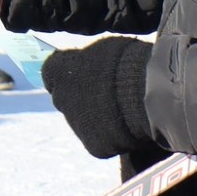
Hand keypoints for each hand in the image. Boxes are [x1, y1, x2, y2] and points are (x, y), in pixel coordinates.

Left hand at [39, 37, 156, 157]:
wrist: (145, 91)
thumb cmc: (125, 61)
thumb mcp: (101, 49)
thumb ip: (87, 61)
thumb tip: (88, 65)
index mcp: (56, 70)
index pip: (51, 73)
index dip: (67, 74)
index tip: (82, 73)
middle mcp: (60, 99)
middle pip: (67, 100)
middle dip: (83, 98)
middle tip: (108, 93)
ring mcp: (75, 124)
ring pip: (85, 122)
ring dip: (99, 117)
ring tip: (126, 108)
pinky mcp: (93, 146)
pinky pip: (102, 139)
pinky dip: (113, 135)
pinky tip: (130, 125)